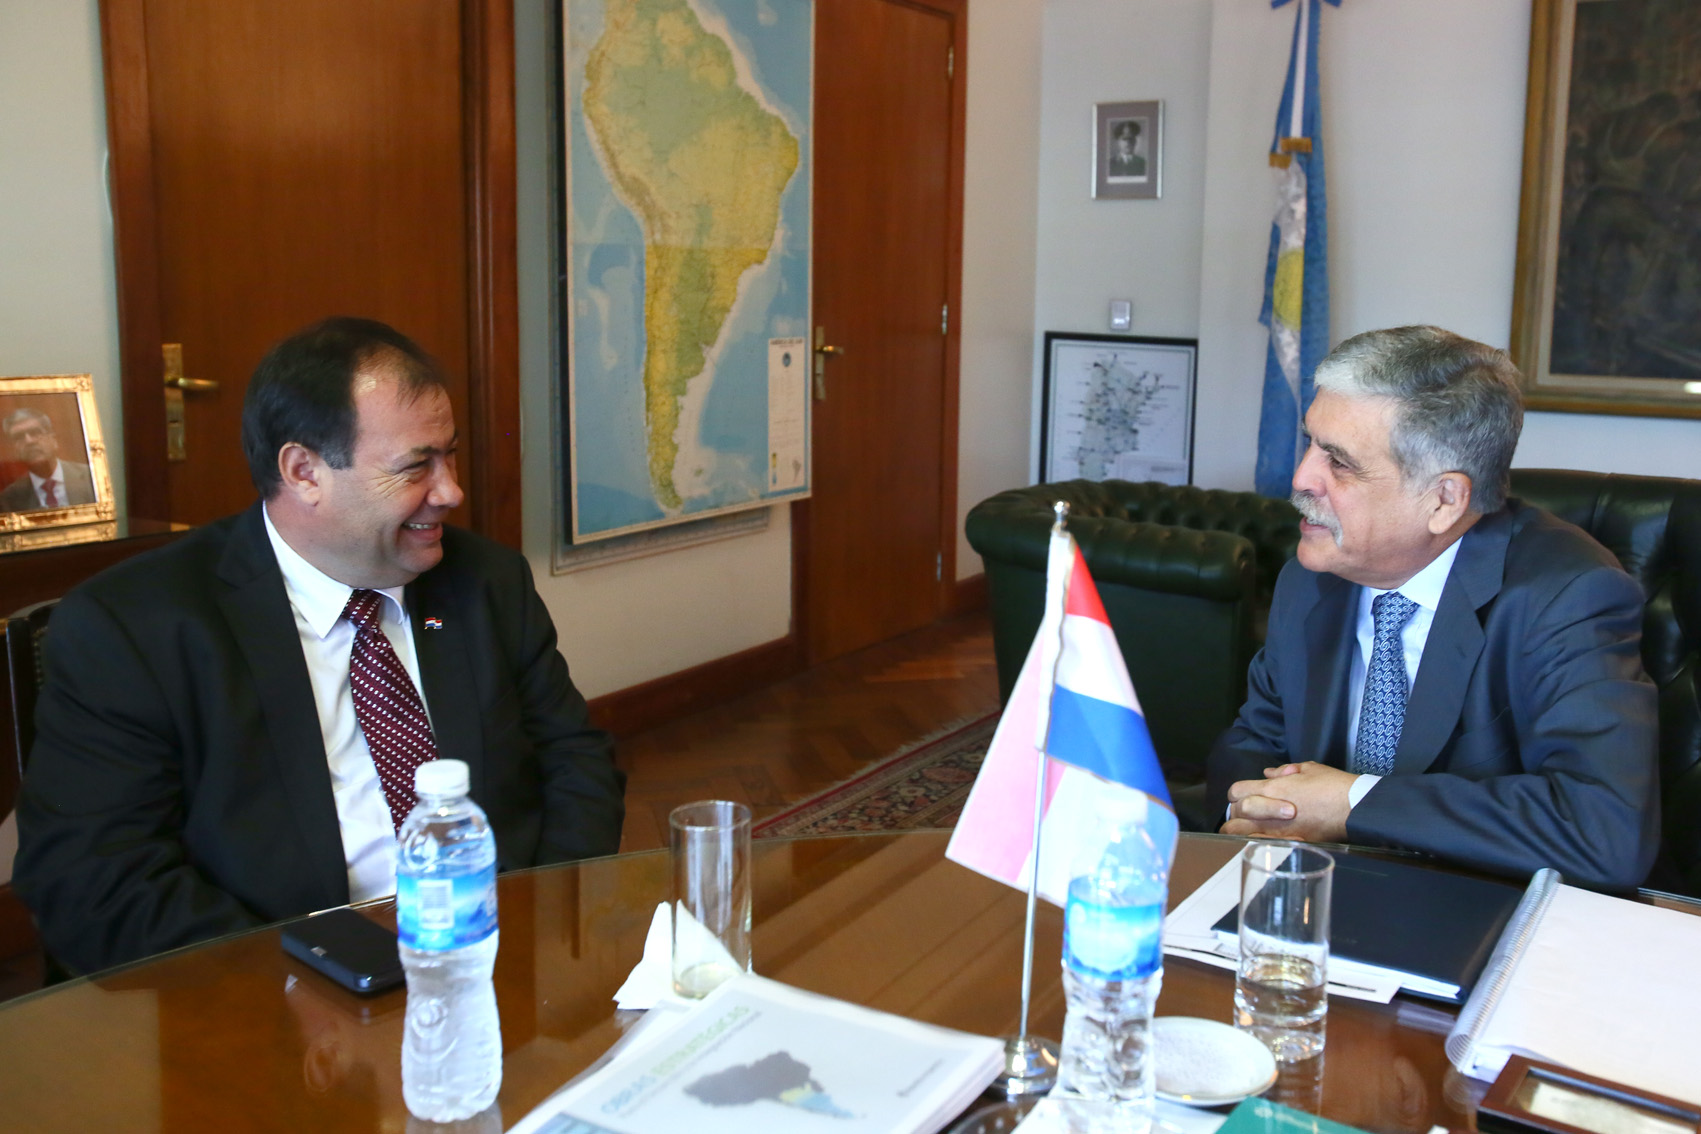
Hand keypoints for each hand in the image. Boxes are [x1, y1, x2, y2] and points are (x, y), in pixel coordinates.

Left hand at [1220, 761, 1354, 842]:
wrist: (1354, 808)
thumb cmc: (1333, 786)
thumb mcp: (1308, 769)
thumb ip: (1284, 771)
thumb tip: (1269, 773)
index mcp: (1272, 789)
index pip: (1236, 791)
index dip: (1237, 794)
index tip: (1244, 797)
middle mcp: (1269, 811)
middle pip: (1235, 813)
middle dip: (1236, 814)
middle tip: (1242, 816)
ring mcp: (1278, 830)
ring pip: (1241, 834)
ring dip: (1240, 831)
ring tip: (1245, 830)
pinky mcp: (1289, 844)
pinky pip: (1261, 845)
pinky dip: (1256, 843)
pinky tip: (1261, 841)